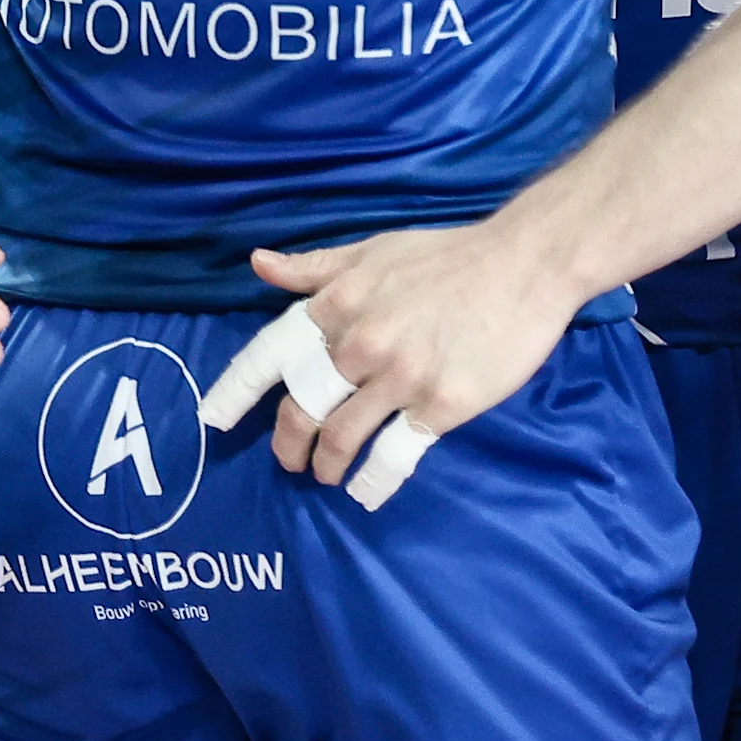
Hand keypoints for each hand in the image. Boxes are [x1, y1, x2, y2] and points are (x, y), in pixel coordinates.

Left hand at [207, 226, 582, 505]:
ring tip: (329, 475)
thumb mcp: (374, 250)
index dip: (237, 391)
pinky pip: (394, 456)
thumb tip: (258, 264)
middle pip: (301, 410)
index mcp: (339, 303)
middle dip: (287, 445)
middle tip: (289, 462)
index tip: (213, 421)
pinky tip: (368, 490)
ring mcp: (401, 376)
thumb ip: (315, 267)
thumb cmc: (448, 255)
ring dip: (326, 466)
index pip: (270, 354)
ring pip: (341, 439)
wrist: (526, 262)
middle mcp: (360, 342)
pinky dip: (373, 482)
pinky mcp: (441, 405)